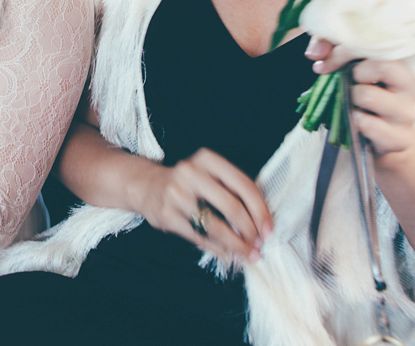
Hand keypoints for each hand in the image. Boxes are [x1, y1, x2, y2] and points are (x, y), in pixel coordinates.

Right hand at [134, 147, 271, 263]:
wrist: (146, 185)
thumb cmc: (187, 183)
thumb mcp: (209, 175)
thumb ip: (233, 193)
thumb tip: (260, 226)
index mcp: (207, 159)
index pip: (243, 185)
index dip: (260, 211)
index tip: (269, 230)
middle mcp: (191, 173)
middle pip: (231, 206)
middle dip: (250, 231)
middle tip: (259, 245)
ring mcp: (176, 194)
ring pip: (215, 226)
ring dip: (236, 244)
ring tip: (247, 254)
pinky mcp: (167, 215)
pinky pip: (199, 237)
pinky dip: (217, 249)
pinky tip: (227, 254)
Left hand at [306, 37, 414, 158]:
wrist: (381, 133)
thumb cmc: (363, 90)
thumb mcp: (346, 62)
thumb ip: (328, 47)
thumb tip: (315, 54)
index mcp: (404, 62)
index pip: (379, 44)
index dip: (346, 50)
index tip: (326, 62)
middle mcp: (413, 85)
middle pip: (383, 65)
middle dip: (354, 72)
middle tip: (348, 81)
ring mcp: (408, 113)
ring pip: (368, 95)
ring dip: (351, 98)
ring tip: (354, 102)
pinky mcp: (401, 138)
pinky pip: (367, 124)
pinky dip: (355, 121)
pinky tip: (358, 120)